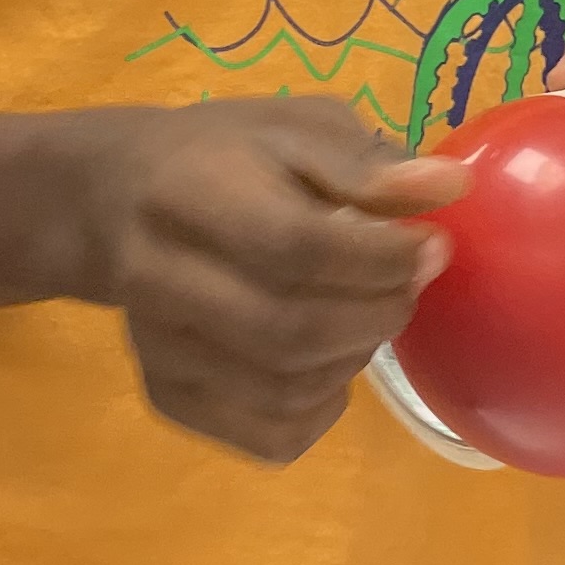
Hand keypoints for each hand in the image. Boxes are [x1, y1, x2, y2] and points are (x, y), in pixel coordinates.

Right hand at [87, 97, 469, 466]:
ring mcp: (158, 350)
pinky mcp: (168, 396)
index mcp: (191, 194)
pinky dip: (323, 409)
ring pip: (284, 392)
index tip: (431, 244)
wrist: (113, 201)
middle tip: (407, 285)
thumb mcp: (293, 127)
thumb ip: (366, 162)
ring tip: (364, 313)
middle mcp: (160, 279)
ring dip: (354, 359)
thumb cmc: (222, 156)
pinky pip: (269, 436)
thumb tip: (451, 188)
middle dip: (377, 314)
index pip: (294, 247)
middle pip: (288, 331)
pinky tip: (328, 361)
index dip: (380, 257)